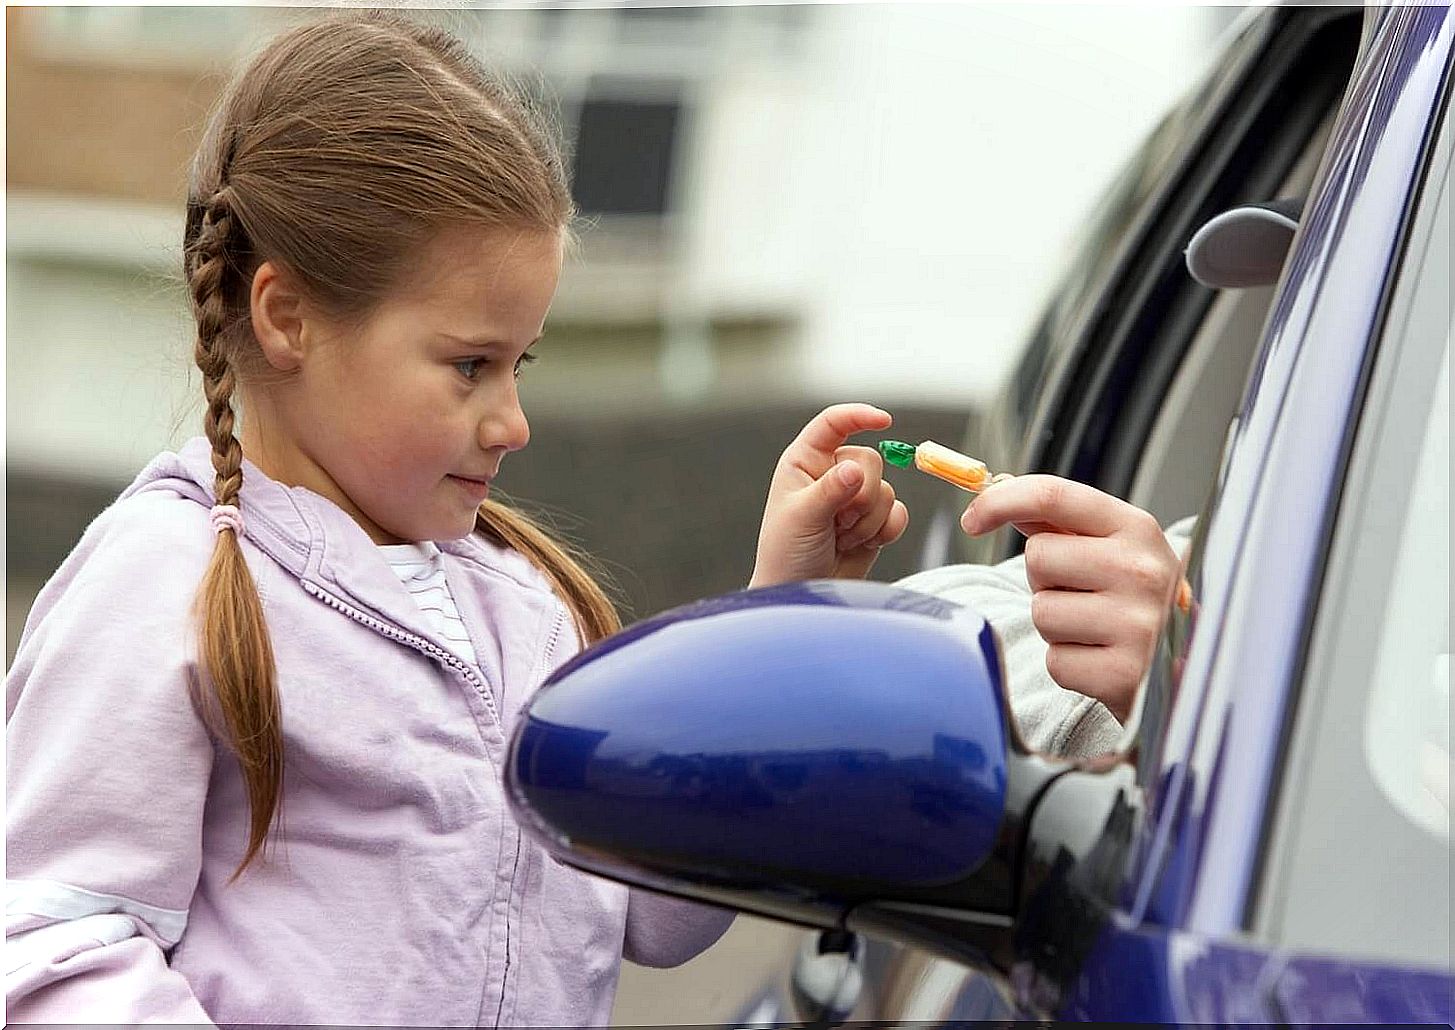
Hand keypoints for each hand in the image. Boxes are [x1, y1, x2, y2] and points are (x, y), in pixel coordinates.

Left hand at [749, 404, 909, 587]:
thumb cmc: (786, 554)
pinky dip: (885, 530)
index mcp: (804, 462)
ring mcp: (854, 498)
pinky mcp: (874, 521)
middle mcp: (831, 474)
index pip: (832, 424)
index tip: (884, 420)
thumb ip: (829, 491)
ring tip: (840, 538)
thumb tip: (854, 469)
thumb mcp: (801, 518)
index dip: (858, 416)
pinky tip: (862, 544)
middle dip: (860, 497)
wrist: (802, 592)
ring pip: (886, 490)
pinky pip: (898, 512)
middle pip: (871, 461)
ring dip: (867, 521)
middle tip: (837, 522)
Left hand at [961, 475, 1179, 721]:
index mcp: (1137, 529)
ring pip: (1041, 612)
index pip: (1053, 496)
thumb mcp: (1115, 546)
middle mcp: (1142, 571)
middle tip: (1083, 594)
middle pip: (1038, 557)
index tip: (973, 519)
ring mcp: (1137, 624)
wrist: (1192, 662)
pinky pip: (1054, 661)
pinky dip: (1068, 664)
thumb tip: (998, 489)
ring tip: (1095, 628)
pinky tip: (1101, 659)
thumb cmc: (1138, 596)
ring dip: (1055, 625)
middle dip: (1046, 579)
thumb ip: (1058, 519)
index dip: (1000, 502)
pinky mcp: (1123, 674)